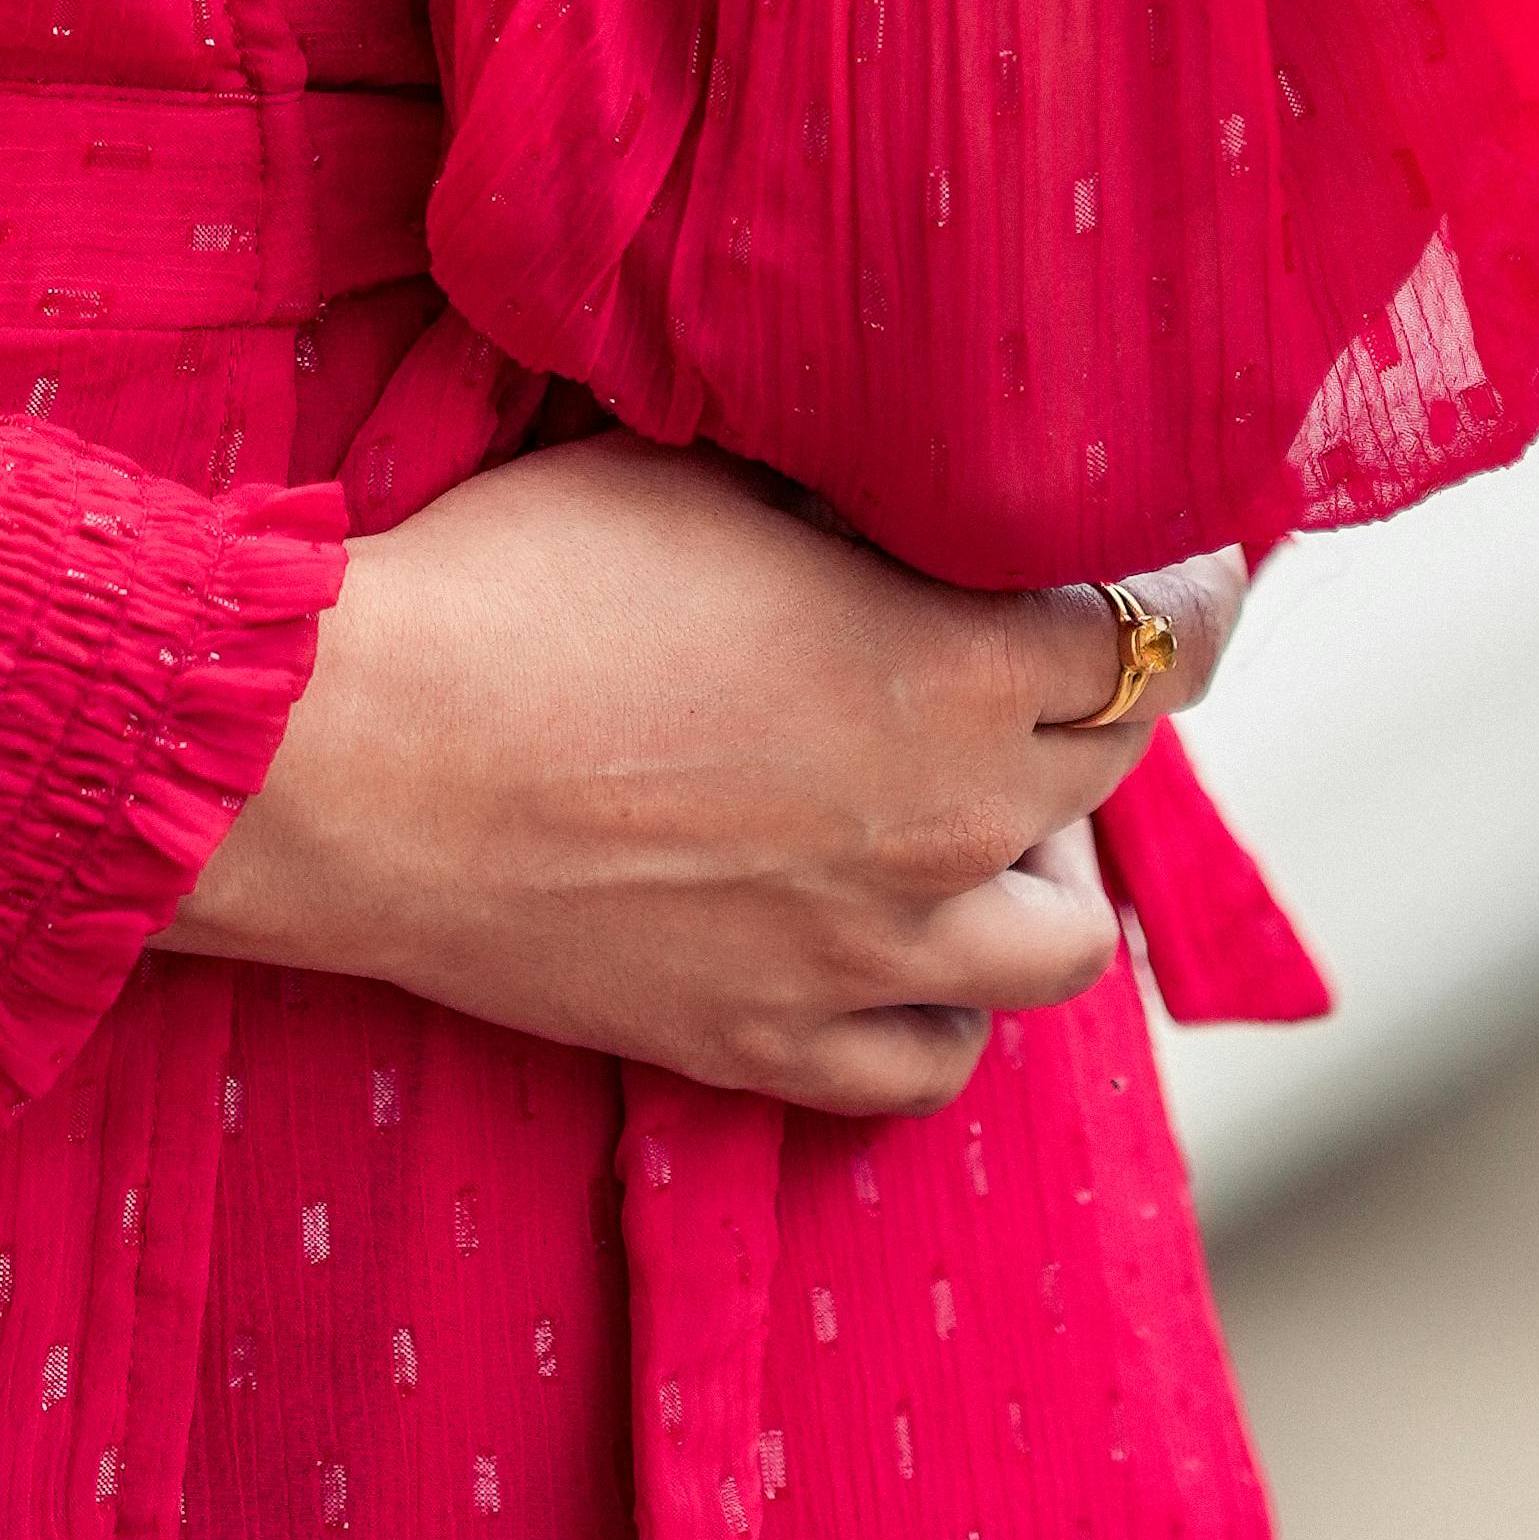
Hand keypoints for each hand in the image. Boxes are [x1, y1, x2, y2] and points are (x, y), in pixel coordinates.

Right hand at [162, 433, 1242, 1119]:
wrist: (356, 758)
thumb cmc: (512, 581)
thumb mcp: (704, 476)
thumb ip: (845, 502)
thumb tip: (906, 489)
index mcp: (955, 671)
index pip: (1155, 633)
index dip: (1183, 585)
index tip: (1179, 559)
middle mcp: (949, 831)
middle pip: (1114, 770)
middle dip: (1103, 700)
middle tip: (1043, 650)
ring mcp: (866, 961)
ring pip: (1061, 946)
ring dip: (1039, 867)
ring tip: (972, 810)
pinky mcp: (769, 1050)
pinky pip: (932, 1062)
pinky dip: (942, 1004)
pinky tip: (896, 938)